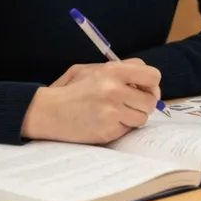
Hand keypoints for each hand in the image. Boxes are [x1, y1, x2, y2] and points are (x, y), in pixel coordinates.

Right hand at [22, 59, 161, 144]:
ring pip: (142, 117)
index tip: (143, 88)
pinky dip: (120, 127)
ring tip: (116, 113)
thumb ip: (119, 71)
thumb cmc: (69, 90)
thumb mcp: (91, 70)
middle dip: (144, 103)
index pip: (152, 75)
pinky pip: (127, 130)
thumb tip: (144, 82)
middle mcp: (115, 90)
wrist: (48, 111)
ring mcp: (113, 112)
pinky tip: (105, 122)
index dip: (150, 83)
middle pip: (151, 100)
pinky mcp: (108, 130)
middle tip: (132, 104)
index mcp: (113, 71)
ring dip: (133, 117)